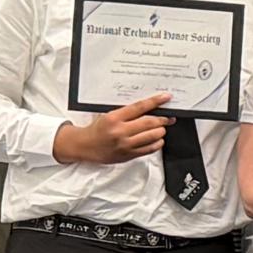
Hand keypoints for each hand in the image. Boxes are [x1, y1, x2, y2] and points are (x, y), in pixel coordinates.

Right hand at [53, 93, 172, 164]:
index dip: (155, 101)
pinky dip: (157, 142)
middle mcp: (120, 131)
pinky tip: (157, 139)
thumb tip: (150, 108)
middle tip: (167, 117)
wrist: (85, 146)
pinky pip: (150, 148)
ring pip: (153, 135)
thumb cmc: (98, 129)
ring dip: (161, 130)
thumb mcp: (109, 115)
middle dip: (162, 119)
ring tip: (161, 128)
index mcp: (114, 118)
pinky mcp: (129, 155)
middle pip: (149, 122)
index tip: (165, 97)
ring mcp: (125, 144)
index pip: (139, 107)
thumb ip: (127, 113)